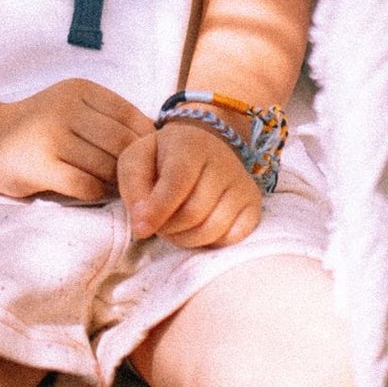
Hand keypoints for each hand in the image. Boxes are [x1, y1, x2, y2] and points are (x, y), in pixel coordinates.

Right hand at [0, 79, 152, 202]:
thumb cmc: (40, 128)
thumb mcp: (72, 107)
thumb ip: (107, 118)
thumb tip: (158, 137)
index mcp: (78, 89)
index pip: (129, 114)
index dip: (146, 140)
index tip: (150, 157)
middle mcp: (65, 107)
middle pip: (121, 142)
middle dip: (133, 165)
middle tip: (137, 180)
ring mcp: (51, 136)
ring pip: (106, 165)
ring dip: (116, 181)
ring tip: (116, 187)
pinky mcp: (41, 165)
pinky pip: (86, 185)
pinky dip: (97, 192)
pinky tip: (93, 191)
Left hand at [118, 119, 262, 247]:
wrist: (203, 147)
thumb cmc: (163, 157)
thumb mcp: (137, 160)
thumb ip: (133, 186)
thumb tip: (142, 224)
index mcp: (190, 145)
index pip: (177, 182)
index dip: (157, 210)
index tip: (141, 229)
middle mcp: (223, 162)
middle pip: (193, 212)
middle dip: (168, 227)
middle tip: (158, 223)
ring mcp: (242, 184)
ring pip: (212, 229)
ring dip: (185, 238)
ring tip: (174, 226)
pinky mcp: (254, 204)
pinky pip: (232, 238)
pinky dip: (210, 242)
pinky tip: (198, 227)